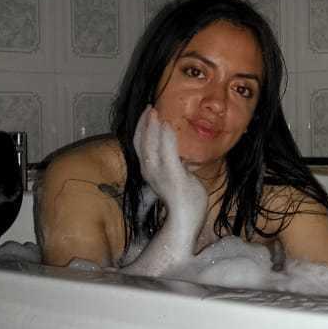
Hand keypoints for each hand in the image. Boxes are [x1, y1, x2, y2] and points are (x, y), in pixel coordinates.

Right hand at [123, 107, 210, 276]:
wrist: (187, 221)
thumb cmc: (185, 201)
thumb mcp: (178, 177)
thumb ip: (174, 165)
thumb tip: (179, 154)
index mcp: (150, 171)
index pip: (141, 145)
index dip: (141, 128)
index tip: (147, 112)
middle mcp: (150, 172)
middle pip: (140, 143)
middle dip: (143, 123)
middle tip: (149, 107)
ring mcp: (161, 175)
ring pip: (150, 145)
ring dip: (152, 126)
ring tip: (155, 111)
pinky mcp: (174, 177)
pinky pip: (168, 153)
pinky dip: (166, 138)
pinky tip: (167, 125)